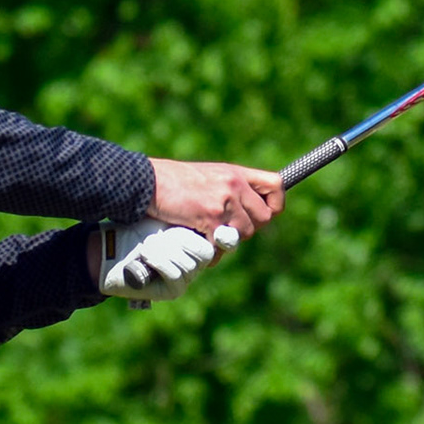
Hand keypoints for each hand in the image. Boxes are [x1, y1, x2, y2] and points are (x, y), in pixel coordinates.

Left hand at [96, 221, 218, 301]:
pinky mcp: (173, 291)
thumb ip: (189, 218)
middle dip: (180, 240)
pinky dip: (160, 262)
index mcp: (199, 239)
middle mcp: (196, 261)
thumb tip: (213, 214)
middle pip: (205, 253)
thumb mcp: (165, 218)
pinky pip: (176, 275)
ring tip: (147, 246)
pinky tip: (145, 256)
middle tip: (157, 236)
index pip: (223, 242)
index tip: (209, 229)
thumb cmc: (136, 230)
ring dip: (164, 251)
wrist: (111, 249)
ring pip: (189, 265)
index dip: (219, 238)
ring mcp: (186, 277)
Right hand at [148, 159, 283, 236]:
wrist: (146, 182)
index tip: (262, 215)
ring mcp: (224, 201)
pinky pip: (221, 244)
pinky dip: (210, 251)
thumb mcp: (209, 176)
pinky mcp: (210, 217)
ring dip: (227, 241)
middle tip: (226, 230)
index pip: (276, 186)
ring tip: (208, 235)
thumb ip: (230, 190)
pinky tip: (197, 241)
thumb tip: (246, 215)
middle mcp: (234, 185)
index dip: (274, 205)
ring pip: (243, 234)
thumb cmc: (173, 182)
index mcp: (236, 173)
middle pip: (263, 218)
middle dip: (247, 229)